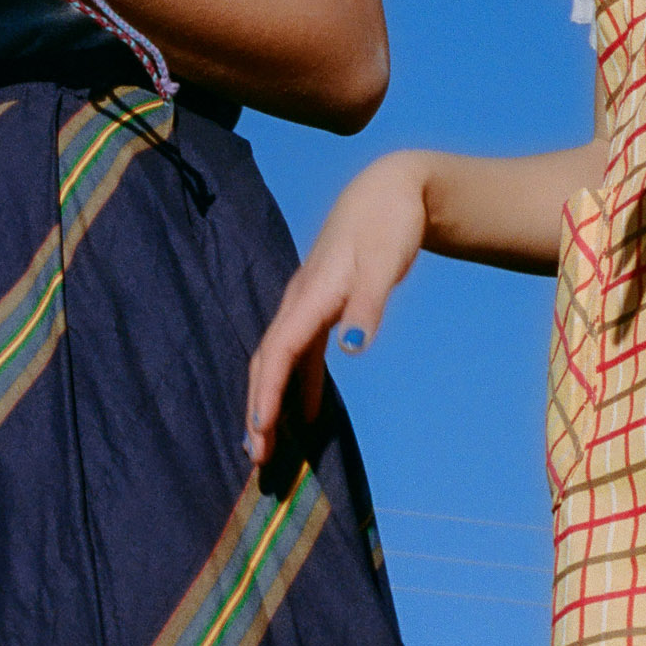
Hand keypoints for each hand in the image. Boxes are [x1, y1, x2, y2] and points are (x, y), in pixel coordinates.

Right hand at [242, 155, 433, 459]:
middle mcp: (301, 302)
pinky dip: (299, 385)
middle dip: (258, 408)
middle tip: (255, 456)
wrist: (390, 190)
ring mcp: (308, 305)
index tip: (259, 429)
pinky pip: (301, 355)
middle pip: (269, 362)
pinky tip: (306, 416)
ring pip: (280, 361)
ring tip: (266, 445)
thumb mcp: (384, 263)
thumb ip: (368, 305)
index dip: (267, 392)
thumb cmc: (389, 224)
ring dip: (272, 402)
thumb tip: (353, 347)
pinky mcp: (321, 307)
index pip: (280, 351)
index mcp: (310, 295)